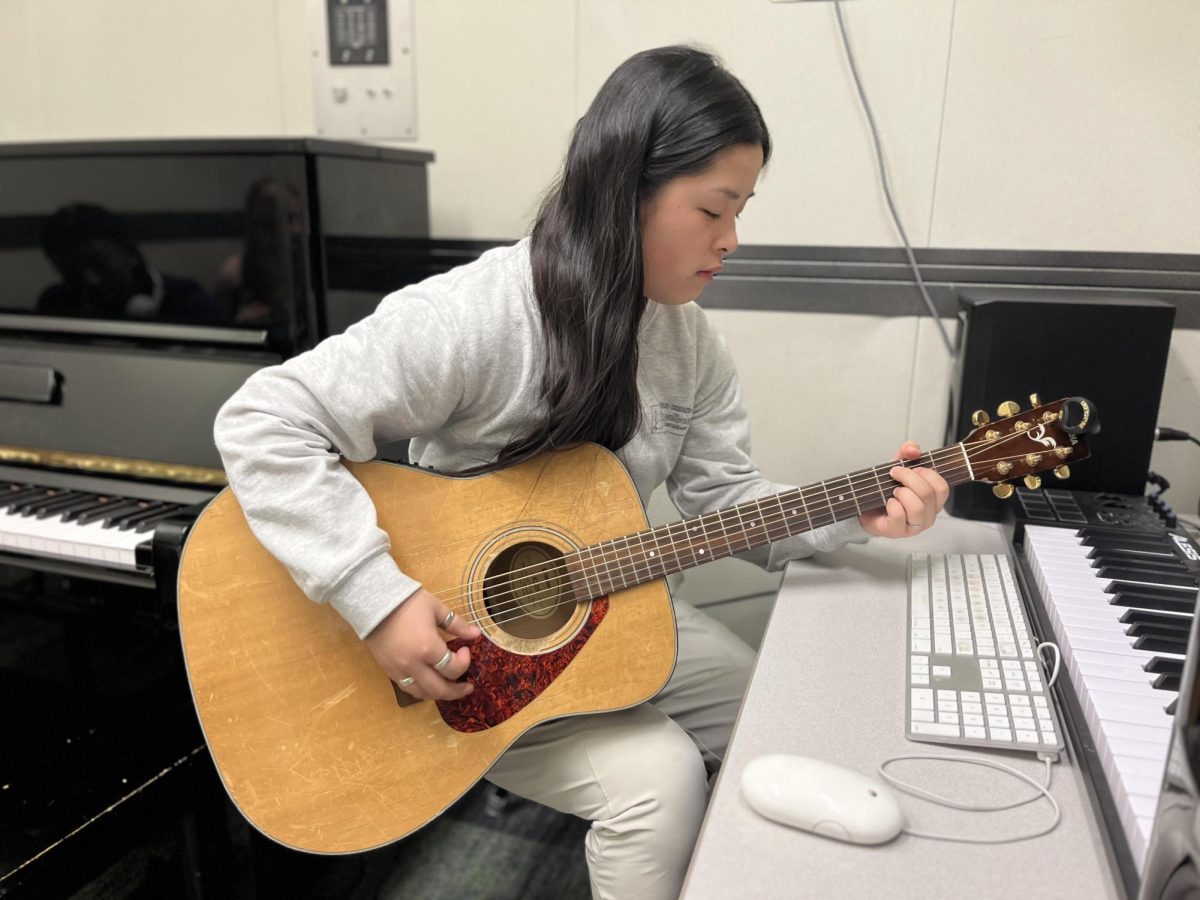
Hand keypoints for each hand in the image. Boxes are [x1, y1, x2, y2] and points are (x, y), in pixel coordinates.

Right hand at [364, 587, 481, 700]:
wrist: (374, 603)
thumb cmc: (408, 602)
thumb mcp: (436, 608)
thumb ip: (458, 625)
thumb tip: (477, 634)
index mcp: (428, 648)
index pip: (453, 668)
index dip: (465, 662)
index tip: (466, 650)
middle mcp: (413, 664)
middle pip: (439, 689)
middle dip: (457, 691)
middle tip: (468, 687)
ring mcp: (399, 670)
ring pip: (422, 694)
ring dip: (439, 695)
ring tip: (450, 690)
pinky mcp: (388, 671)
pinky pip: (408, 688)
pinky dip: (422, 691)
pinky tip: (430, 685)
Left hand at [858, 441, 948, 538]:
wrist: (866, 509)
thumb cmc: (887, 491)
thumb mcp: (899, 467)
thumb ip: (907, 453)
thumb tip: (913, 449)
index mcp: (933, 500)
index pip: (941, 487)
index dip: (927, 473)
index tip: (912, 468)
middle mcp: (928, 515)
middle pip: (928, 494)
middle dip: (908, 478)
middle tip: (894, 474)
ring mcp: (914, 526)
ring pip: (917, 507)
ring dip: (902, 493)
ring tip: (892, 491)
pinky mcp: (897, 531)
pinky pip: (899, 515)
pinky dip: (891, 504)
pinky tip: (887, 502)